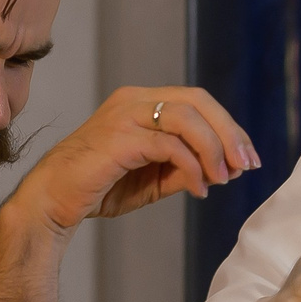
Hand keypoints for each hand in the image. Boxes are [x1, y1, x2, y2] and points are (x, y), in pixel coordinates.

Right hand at [11, 86, 258, 232]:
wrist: (52, 201)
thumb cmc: (99, 188)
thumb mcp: (153, 179)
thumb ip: (183, 168)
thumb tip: (220, 170)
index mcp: (142, 103)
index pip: (197, 102)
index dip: (228, 128)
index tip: (247, 159)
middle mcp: (134, 100)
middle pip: (198, 101)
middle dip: (229, 133)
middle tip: (246, 165)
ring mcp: (125, 115)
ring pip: (186, 118)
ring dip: (214, 149)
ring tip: (224, 178)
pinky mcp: (119, 137)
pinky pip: (169, 145)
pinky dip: (191, 167)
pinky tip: (198, 189)